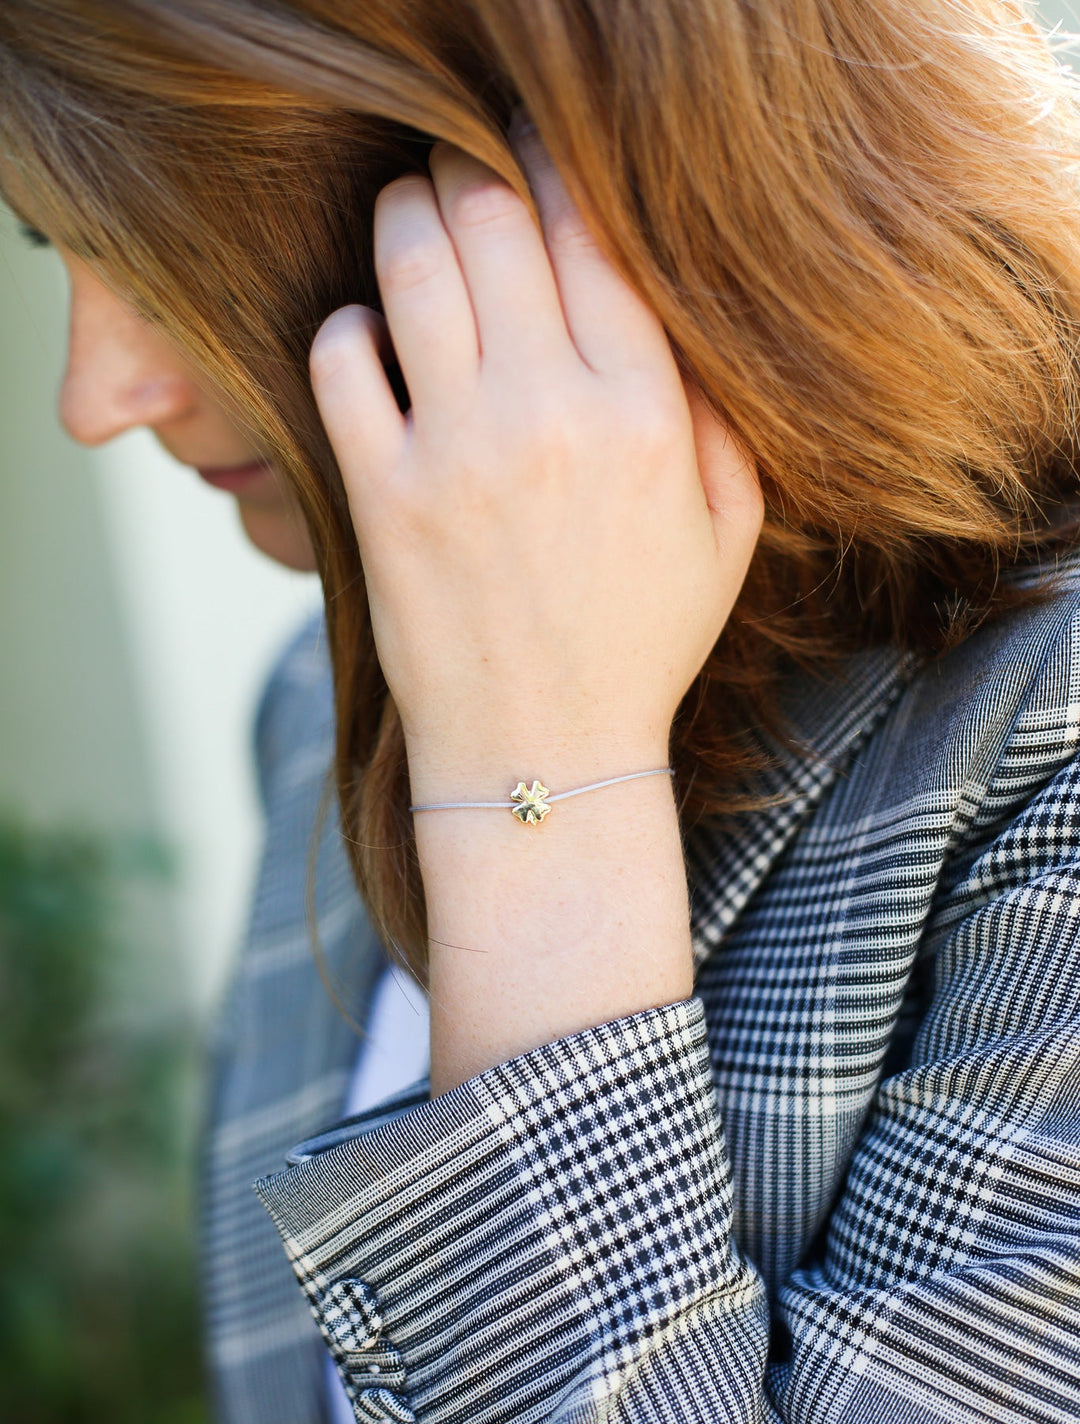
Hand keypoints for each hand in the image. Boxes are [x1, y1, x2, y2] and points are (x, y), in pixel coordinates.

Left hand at [309, 121, 763, 799]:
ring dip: (405, 216)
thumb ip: (722, 421)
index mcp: (649, 416)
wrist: (544, 752)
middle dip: (471, 169)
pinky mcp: (382, 494)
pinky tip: (370, 335)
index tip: (536, 155)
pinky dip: (348, 325)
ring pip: (415, 261)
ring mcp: (459, 452)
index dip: (557, 168)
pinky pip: (343, 355)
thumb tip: (679, 321)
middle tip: (461, 174)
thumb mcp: (726, 539)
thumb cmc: (636, 645)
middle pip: (497, 217)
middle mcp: (552, 416)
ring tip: (408, 217)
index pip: (593, 234)